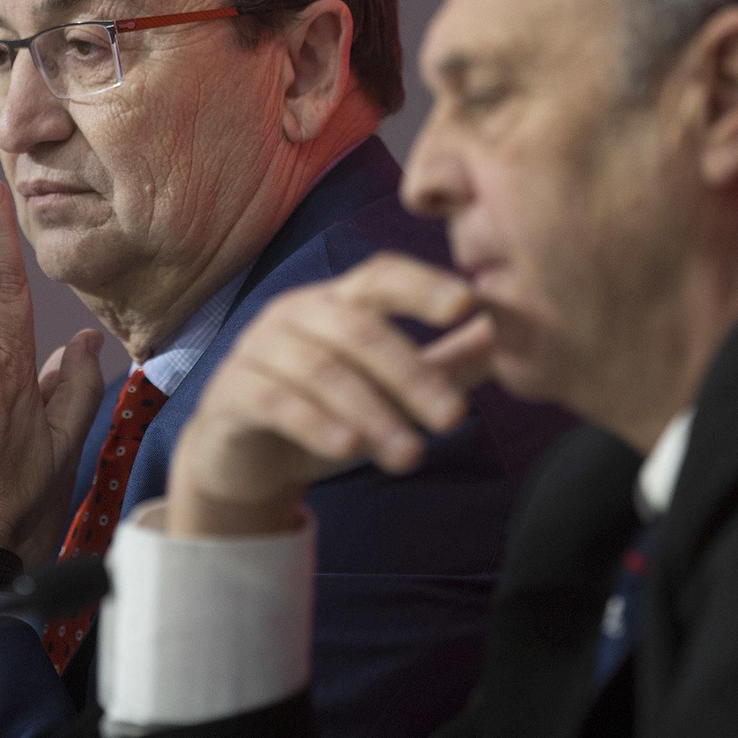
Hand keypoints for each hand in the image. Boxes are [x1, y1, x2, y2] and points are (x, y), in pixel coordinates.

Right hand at [167, 252, 495, 536]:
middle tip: (454, 417)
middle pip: (358, 329)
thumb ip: (446, 362)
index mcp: (339, 301)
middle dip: (411, 372)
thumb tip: (506, 334)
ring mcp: (258, 350)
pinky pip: (276, 401)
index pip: (383, 276)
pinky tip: (349, 449)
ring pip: (321, 370)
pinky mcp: (231, 394)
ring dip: (372, 412)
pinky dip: (316, 423)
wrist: (243, 461)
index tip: (467, 306)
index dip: (424, 286)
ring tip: (411, 455)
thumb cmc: (326, 413)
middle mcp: (297, 314)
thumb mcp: (391, 392)